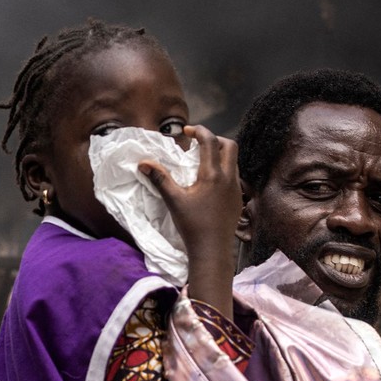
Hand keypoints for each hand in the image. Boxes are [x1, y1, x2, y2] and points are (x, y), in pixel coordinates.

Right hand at [139, 125, 241, 317]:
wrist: (213, 250)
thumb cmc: (193, 225)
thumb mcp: (174, 200)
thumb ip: (160, 178)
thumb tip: (143, 163)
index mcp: (213, 174)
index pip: (210, 141)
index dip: (199, 130)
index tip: (187, 131)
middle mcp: (229, 177)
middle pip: (229, 146)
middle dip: (214, 139)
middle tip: (198, 144)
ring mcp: (236, 188)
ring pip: (233, 161)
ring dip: (220, 155)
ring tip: (202, 162)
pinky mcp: (238, 199)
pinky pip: (234, 175)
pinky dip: (223, 169)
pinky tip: (209, 182)